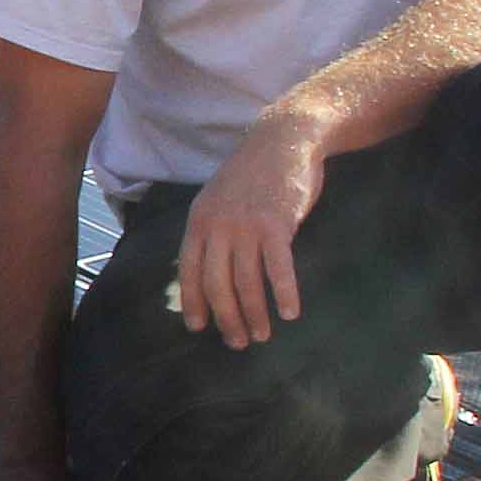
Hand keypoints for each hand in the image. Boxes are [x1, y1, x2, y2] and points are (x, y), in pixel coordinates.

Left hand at [174, 117, 325, 347]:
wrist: (283, 138)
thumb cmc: (253, 174)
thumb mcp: (219, 199)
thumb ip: (212, 231)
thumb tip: (209, 271)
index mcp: (199, 221)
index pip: (189, 271)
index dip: (193, 302)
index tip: (199, 327)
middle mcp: (218, 226)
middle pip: (217, 285)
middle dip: (227, 319)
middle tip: (239, 342)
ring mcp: (246, 225)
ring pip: (247, 282)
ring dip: (255, 314)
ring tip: (263, 334)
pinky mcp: (277, 224)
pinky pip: (279, 268)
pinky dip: (285, 294)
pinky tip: (291, 313)